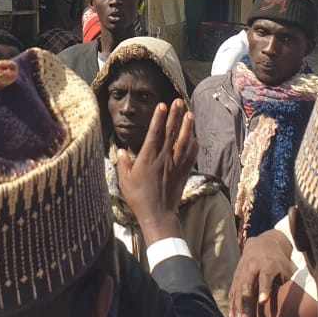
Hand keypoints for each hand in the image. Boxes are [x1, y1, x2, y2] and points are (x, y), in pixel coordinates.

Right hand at [116, 100, 196, 245]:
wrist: (158, 215)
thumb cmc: (138, 198)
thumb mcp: (125, 181)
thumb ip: (123, 163)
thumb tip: (121, 150)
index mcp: (148, 158)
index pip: (154, 133)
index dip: (159, 118)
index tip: (162, 105)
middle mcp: (163, 158)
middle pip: (170, 133)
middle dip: (174, 115)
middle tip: (178, 101)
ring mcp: (175, 165)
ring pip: (183, 142)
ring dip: (187, 127)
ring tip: (190, 113)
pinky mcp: (183, 173)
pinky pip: (190, 158)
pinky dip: (194, 147)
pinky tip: (196, 139)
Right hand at [226, 230, 295, 316]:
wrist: (261, 244)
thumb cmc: (279, 262)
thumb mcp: (286, 269)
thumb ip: (288, 285)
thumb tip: (301, 305)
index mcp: (267, 264)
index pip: (265, 277)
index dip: (264, 289)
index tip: (263, 301)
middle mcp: (252, 268)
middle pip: (247, 287)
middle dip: (246, 305)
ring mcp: (242, 273)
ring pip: (237, 293)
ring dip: (237, 311)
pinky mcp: (235, 279)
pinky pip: (232, 295)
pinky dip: (231, 309)